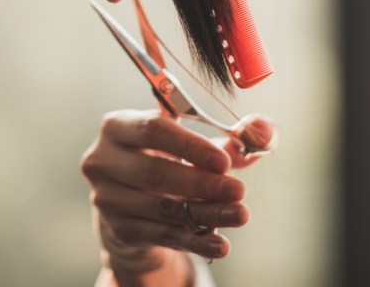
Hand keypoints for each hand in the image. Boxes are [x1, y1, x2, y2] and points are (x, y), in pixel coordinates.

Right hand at [80, 110, 275, 285]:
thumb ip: (231, 138)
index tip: (224, 161)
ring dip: (206, 213)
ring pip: (161, 208)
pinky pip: (161, 236)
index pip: (153, 130)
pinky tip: (220, 243)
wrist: (133, 201)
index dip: (190, 146)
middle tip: (239, 191)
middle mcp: (103, 161)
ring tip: (240, 215)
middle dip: (202, 184)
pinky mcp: (118, 229)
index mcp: (117, 127)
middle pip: (155, 173)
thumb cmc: (166, 160)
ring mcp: (106, 198)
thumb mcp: (195, 146)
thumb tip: (265, 132)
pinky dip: (193, 240)